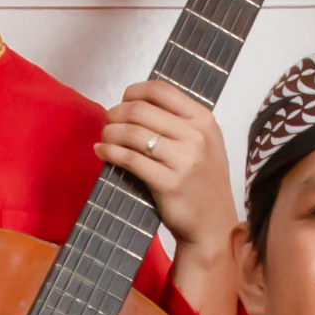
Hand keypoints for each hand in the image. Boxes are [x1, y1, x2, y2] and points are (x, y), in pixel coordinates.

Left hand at [97, 79, 243, 260]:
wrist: (213, 225)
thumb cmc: (203, 183)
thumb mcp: (204, 144)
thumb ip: (179, 122)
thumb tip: (136, 103)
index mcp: (204, 120)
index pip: (161, 90)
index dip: (134, 92)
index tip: (123, 102)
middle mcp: (197, 136)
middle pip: (141, 109)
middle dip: (116, 113)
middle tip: (108, 122)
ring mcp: (184, 160)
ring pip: (132, 133)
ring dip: (109, 132)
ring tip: (104, 138)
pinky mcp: (169, 183)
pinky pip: (129, 159)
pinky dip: (109, 152)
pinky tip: (102, 152)